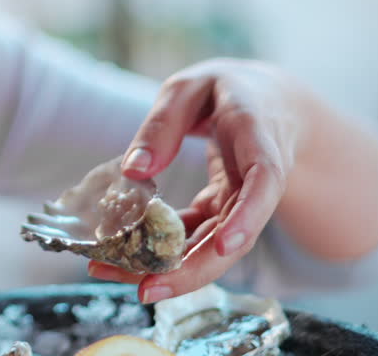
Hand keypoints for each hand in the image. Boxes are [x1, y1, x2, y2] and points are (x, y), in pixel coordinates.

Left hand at [87, 59, 304, 303]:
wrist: (267, 100)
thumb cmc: (226, 89)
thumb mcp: (189, 88)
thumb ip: (163, 123)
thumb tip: (133, 171)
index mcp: (258, 138)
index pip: (265, 182)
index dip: (249, 216)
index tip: (225, 246)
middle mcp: (257, 180)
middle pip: (236, 235)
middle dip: (194, 269)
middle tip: (146, 290)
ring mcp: (241, 200)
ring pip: (213, 246)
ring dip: (169, 268)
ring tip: (110, 273)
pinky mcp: (222, 209)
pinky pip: (196, 236)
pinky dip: (162, 250)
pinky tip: (122, 257)